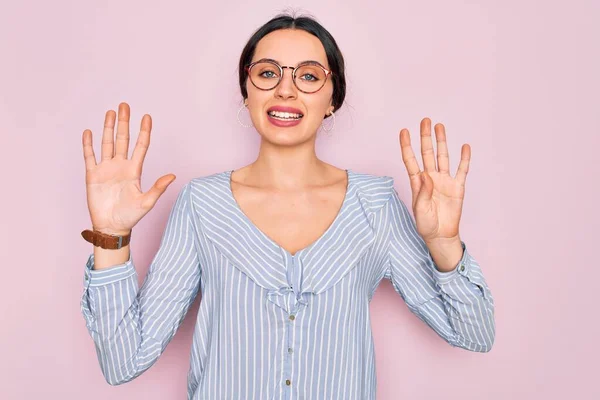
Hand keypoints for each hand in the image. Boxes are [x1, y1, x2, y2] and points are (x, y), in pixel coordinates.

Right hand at [82, 102, 175, 235]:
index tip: (147, 117)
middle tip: (125, 105)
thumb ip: (158, 188)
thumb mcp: (147, 202)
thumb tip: (173, 176)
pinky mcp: (93, 175)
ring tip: (110, 112)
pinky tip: (89, 132)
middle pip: (123, 139)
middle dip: (124, 122)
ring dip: (108, 128)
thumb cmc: (130, 217)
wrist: (111, 228)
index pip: (140, 146)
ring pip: (107, 143)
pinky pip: (90, 156)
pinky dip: (88, 144)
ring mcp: (106, 169)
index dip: (143, 131)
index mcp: (135, 170)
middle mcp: (121, 166)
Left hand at [399, 117, 469, 244]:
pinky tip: (465, 147)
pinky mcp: (457, 187)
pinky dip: (464, 159)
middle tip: (425, 121)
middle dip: (426, 137)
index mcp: (418, 183)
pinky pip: (462, 171)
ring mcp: (444, 181)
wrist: (441, 235)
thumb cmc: (426, 225)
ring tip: (440, 126)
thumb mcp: (420, 210)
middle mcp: (430, 178)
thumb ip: (423, 192)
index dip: (406, 146)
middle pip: (427, 153)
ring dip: (442, 142)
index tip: (404, 131)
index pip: (410, 160)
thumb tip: (426, 174)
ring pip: (443, 157)